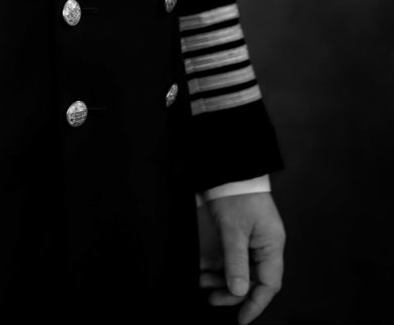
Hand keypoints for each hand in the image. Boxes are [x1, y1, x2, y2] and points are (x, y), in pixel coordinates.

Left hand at [198, 192, 284, 322]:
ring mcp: (252, 239)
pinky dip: (218, 265)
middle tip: (212, 299)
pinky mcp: (239, 234)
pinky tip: (204, 269)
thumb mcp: (233, 230)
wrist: (226, 167)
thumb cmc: (235, 193)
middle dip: (232, 292)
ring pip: (240, 270)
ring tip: (204, 284)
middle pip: (253, 280)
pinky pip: (231, 257)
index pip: (269, 284)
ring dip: (222, 280)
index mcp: (272, 245)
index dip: (255, 304)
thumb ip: (236, 263)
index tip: (241, 318)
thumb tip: (238, 292)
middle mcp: (264, 245)